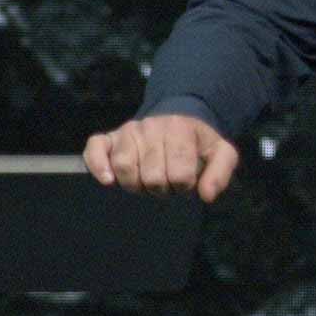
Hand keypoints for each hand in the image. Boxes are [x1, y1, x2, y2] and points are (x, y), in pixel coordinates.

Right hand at [83, 114, 240, 202]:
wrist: (177, 119)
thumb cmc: (197, 143)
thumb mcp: (220, 153)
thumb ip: (220, 173)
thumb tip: (206, 196)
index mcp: (180, 129)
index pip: (179, 174)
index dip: (184, 186)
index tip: (186, 181)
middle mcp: (151, 127)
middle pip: (152, 176)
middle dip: (161, 187)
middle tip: (166, 181)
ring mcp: (128, 131)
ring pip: (125, 168)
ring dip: (136, 184)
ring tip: (147, 180)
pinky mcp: (109, 138)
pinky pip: (95, 149)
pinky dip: (98, 166)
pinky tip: (108, 181)